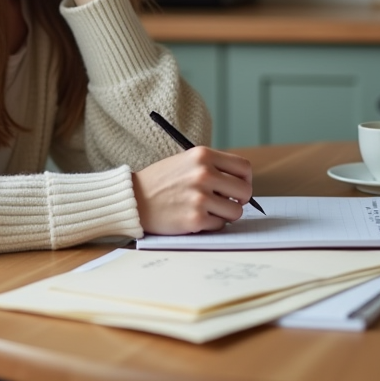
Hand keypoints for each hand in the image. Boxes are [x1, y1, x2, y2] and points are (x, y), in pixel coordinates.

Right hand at [131, 146, 254, 235]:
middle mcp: (203, 174)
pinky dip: (211, 224)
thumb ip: (212, 168)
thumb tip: (242, 185)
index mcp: (202, 155)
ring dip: (225, 214)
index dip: (245, 180)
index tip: (238, 187)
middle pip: (245, 191)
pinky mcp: (195, 218)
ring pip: (235, 211)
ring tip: (207, 210)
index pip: (244, 167)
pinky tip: (195, 217)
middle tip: (227, 203)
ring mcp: (200, 197)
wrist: (133, 199)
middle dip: (239, 200)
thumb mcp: (186, 161)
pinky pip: (220, 225)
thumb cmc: (161, 182)